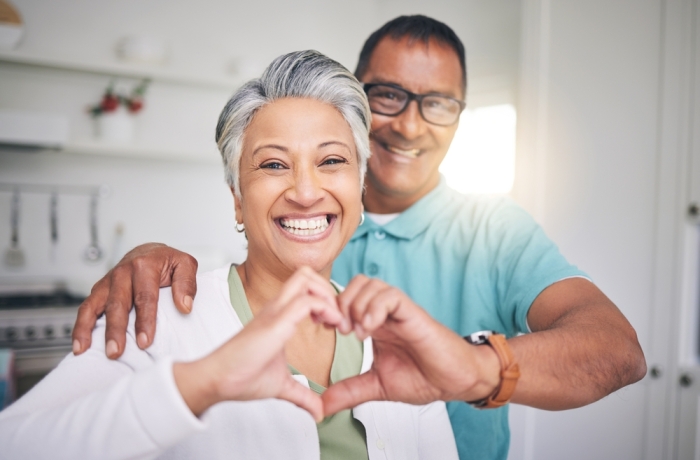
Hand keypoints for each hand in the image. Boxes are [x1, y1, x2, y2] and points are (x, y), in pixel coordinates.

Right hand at [72, 243, 197, 358]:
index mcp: (144, 265)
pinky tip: (80, 345)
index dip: (144, 320)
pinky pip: (86, 308)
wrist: (149, 252)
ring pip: (95, 305)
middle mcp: (123, 272)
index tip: (144, 341)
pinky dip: (80, 326)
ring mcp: (108, 282)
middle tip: (117, 351)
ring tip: (86, 350)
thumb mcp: (185, 264)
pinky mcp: (99, 290)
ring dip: (89, 329)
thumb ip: (186, 283)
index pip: (145, 297)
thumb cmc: (167, 262)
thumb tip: (184, 306)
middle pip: (117, 304)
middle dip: (115, 329)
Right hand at [173, 267, 342, 421]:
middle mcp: (277, 307)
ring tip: (335, 322)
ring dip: (329, 296)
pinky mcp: (276, 322)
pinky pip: (306, 301)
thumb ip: (303, 395)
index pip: (306, 286)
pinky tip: (329, 328)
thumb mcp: (282, 385)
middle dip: (329, 289)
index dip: (326, 299)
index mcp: (279, 315)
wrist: (218, 381)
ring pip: (306, 278)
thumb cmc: (242, 377)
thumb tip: (319, 412)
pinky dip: (325, 309)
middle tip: (338, 318)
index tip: (335, 325)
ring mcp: (276, 311)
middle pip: (306, 273)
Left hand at [323, 275, 500, 414]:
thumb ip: (350, 391)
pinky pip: (390, 296)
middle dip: (341, 303)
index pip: (346, 297)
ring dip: (356, 306)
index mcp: (375, 324)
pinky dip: (374, 309)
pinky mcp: (413, 313)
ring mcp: (399, 311)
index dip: (331, 308)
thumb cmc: (424, 378)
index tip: (325, 330)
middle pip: (355, 283)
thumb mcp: (377, 386)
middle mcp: (385, 313)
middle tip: (342, 331)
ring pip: (370, 284)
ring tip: (358, 333)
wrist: (456, 381)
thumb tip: (323, 406)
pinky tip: (370, 330)